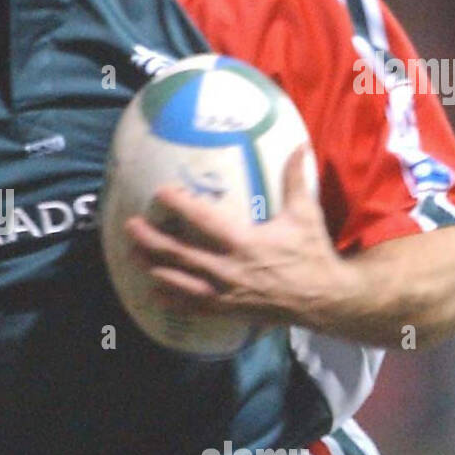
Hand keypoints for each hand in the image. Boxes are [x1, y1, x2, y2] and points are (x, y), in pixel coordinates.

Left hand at [124, 145, 355, 331]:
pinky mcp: (229, 309)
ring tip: (132, 256)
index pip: (204, 221)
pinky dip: (172, 299)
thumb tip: (299, 145)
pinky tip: (152, 292)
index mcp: (245, 242)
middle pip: (181, 254)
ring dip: (154, 268)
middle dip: (153, 241)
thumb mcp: (305, 214)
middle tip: (129, 227)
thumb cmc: (312, 253)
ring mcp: (226, 292)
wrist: (325, 299)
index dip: (180, 206)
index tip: (160, 192)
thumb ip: (295, 179)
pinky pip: (194, 305)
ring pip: (181, 282)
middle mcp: (230, 268)